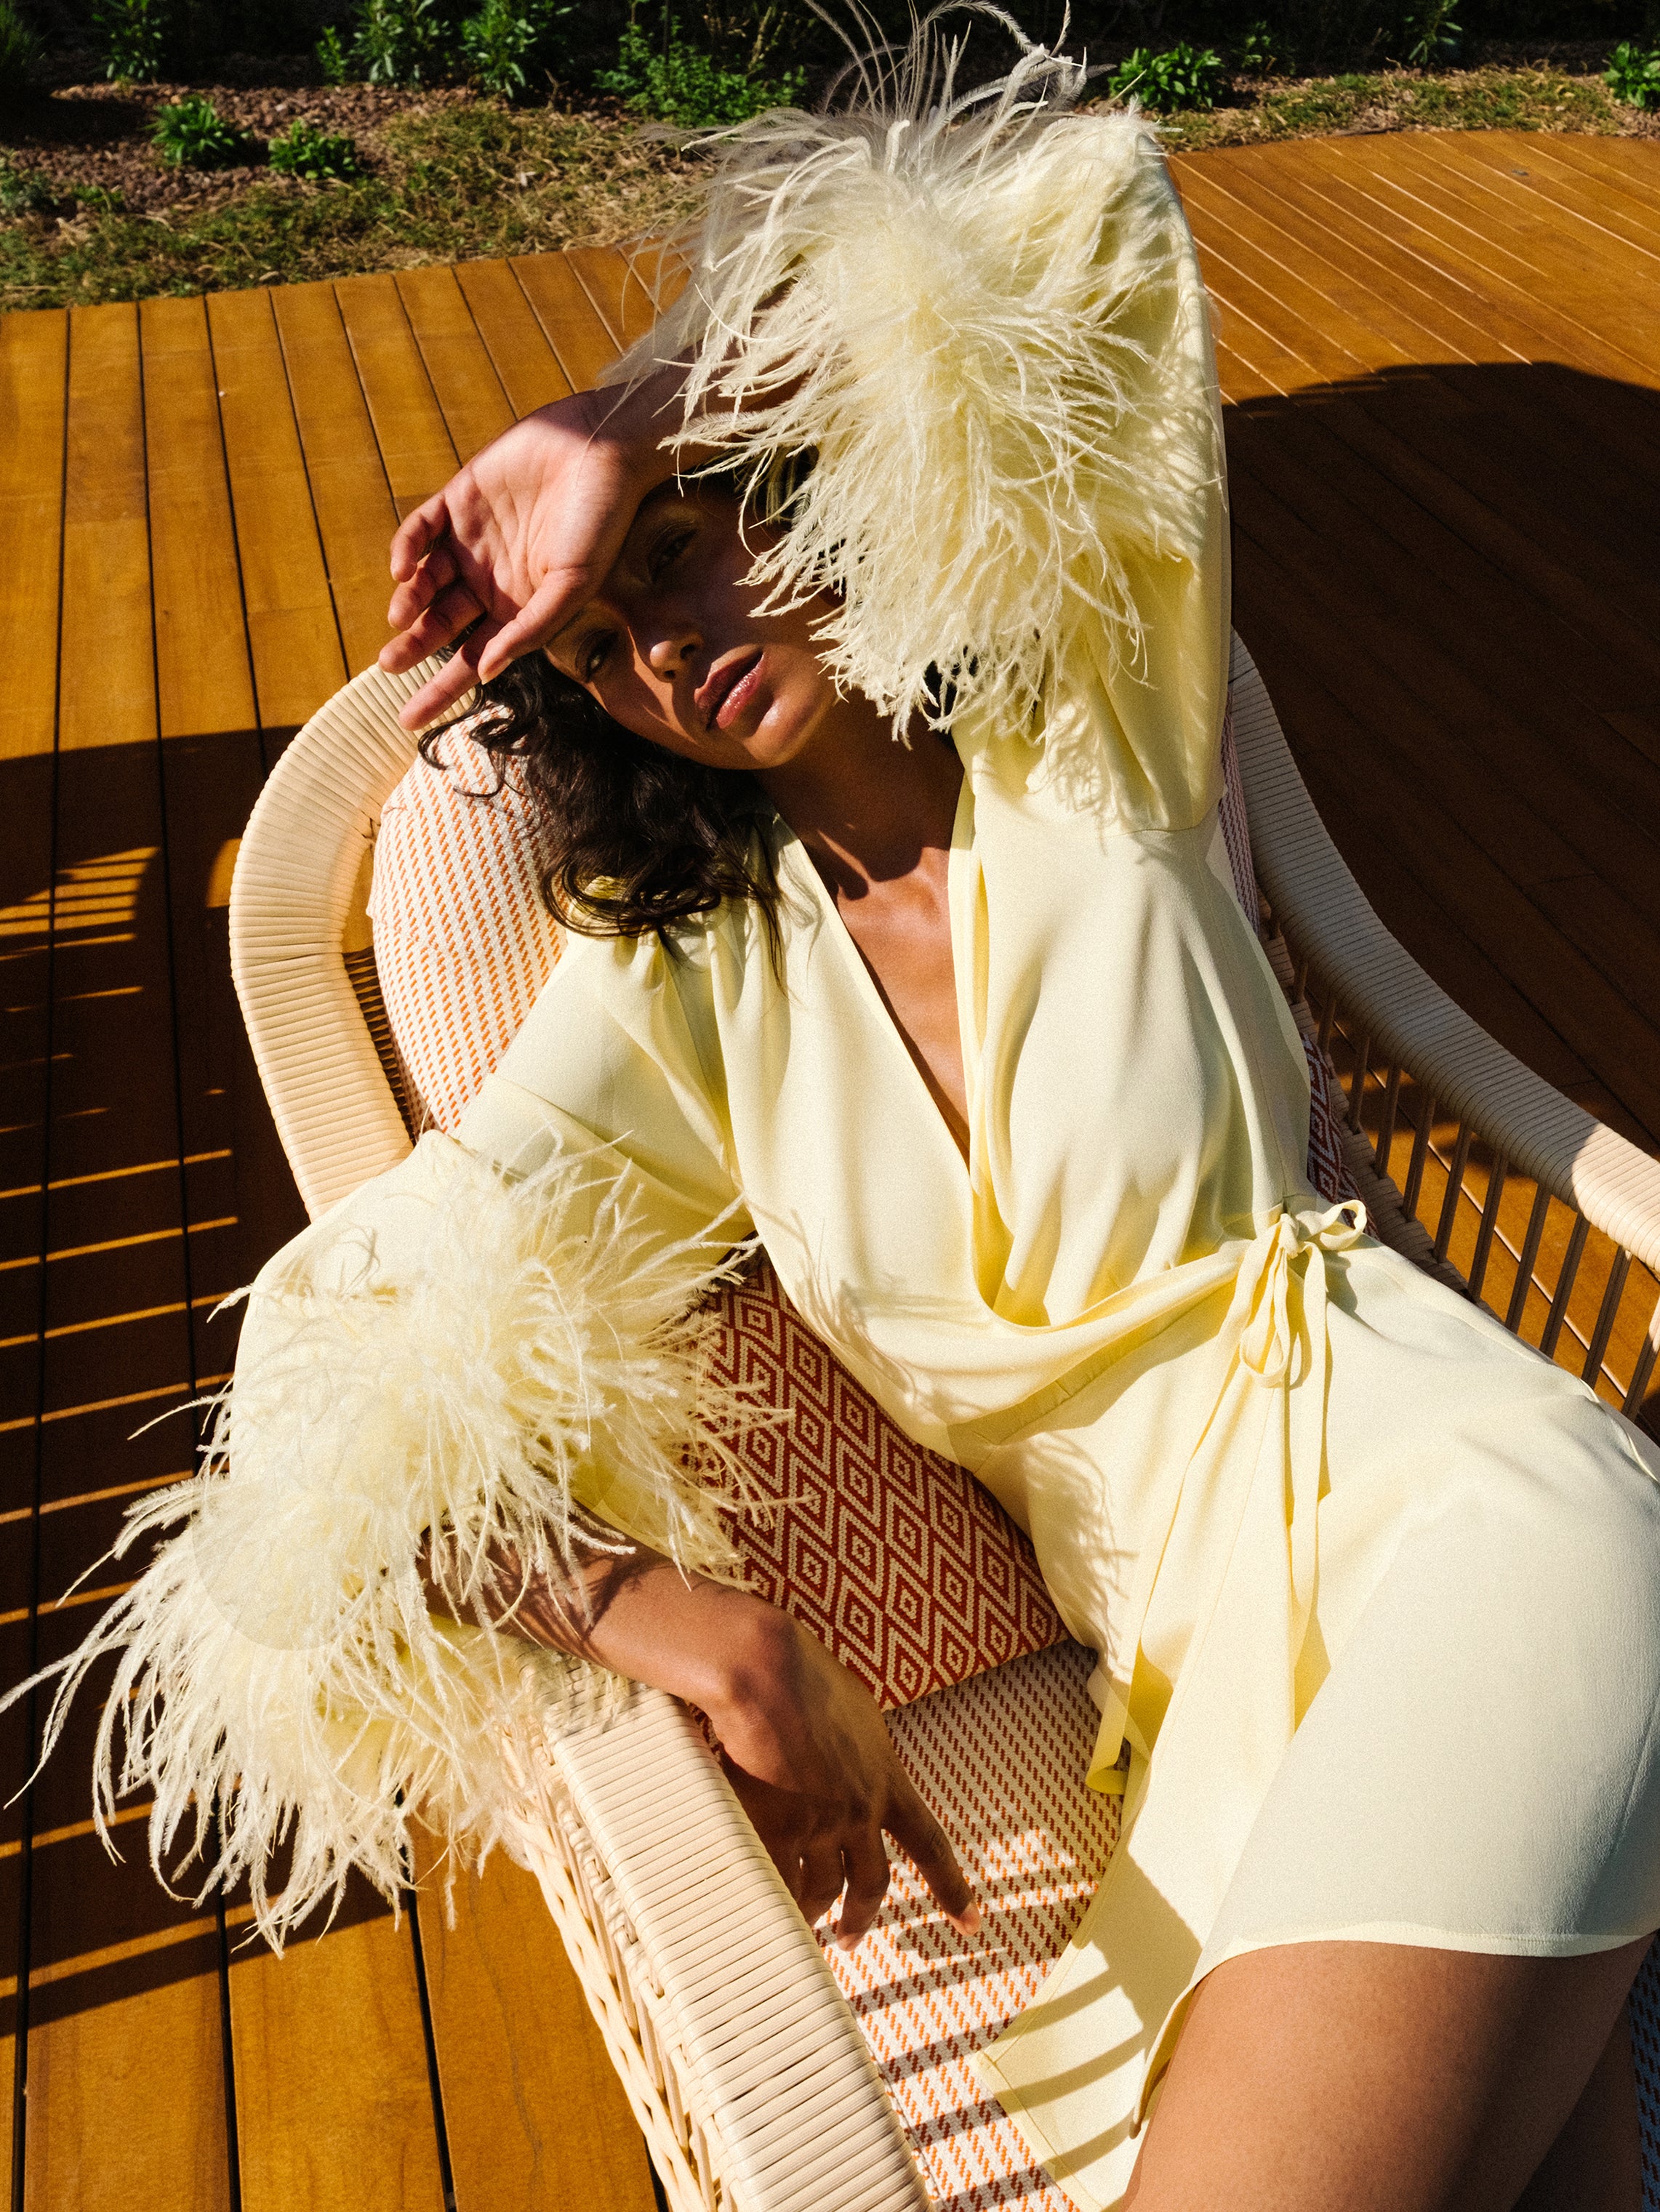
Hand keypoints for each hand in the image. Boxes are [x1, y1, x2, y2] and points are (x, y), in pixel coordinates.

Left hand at [379, 363, 689, 730]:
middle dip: (413, 648)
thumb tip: (485, 672)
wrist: (603, 449)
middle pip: (440, 625)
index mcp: (518, 609)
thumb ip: (530, 629)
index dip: (441, 690)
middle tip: (388, 665)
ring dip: (408, 602)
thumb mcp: (572, 587)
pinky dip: (407, 549)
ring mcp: (473, 540)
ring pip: (425, 582)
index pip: (472, 659)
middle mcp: (491, 580)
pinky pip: (421, 530)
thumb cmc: (601, 524)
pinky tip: (402, 569)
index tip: (411, 721)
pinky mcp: (459, 498)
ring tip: (400, 617)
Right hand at [706, 1604, 980, 1949]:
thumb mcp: (856, 1710)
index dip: (953, 1888)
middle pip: (873, 1883)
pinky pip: (779, 1885)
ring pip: (822, 1890)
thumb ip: (861, 1748)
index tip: (973, 1922)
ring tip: (799, 1928)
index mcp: (888, 1777)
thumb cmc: (803, 1672)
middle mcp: (863, 1808)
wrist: (765, 1668)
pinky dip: (774, 1904)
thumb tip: (855, 1759)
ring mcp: (821, 1823)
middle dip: (862, 1917)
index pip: (930, 1844)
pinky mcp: (778, 1828)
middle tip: (851, 1941)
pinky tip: (763, 1916)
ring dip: (812, 1915)